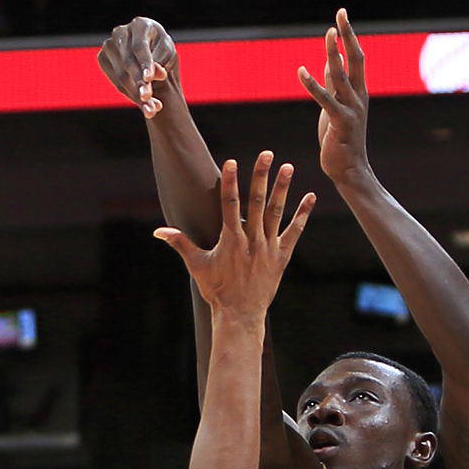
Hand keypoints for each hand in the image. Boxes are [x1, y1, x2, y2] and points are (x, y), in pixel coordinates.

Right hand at [97, 17, 178, 117]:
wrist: (149, 53)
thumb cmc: (162, 51)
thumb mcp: (167, 54)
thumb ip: (162, 62)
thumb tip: (154, 76)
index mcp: (140, 25)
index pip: (140, 47)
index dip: (145, 63)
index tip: (149, 78)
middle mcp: (121, 32)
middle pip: (129, 62)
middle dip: (139, 83)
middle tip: (149, 100)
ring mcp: (109, 45)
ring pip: (121, 75)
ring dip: (136, 94)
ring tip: (151, 109)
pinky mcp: (103, 58)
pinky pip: (116, 81)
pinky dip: (130, 94)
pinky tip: (144, 105)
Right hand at [155, 153, 314, 318]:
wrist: (240, 314)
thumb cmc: (217, 290)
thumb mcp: (197, 266)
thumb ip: (180, 244)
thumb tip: (158, 231)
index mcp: (230, 239)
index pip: (229, 203)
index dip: (231, 181)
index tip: (232, 162)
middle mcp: (251, 240)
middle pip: (257, 201)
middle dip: (261, 176)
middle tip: (267, 154)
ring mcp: (268, 247)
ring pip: (277, 212)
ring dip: (282, 188)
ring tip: (288, 167)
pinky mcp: (281, 256)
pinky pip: (294, 232)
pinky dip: (302, 215)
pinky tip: (310, 197)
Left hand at [297, 9, 370, 184]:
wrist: (350, 170)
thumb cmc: (342, 139)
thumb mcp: (337, 107)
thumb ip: (334, 85)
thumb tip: (328, 61)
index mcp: (359, 92)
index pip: (356, 58)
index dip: (349, 37)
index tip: (342, 16)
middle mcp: (358, 97)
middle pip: (354, 60)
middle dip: (347, 37)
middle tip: (341, 14)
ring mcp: (351, 110)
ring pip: (342, 76)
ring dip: (334, 54)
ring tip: (328, 34)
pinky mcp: (340, 123)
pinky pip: (325, 100)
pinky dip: (313, 84)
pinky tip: (301, 70)